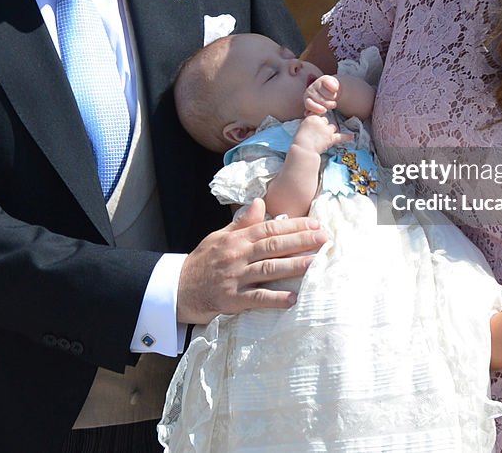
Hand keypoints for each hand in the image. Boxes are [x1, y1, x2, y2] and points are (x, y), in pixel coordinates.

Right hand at [176, 198, 328, 323]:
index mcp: (237, 238)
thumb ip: (242, 222)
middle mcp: (237, 255)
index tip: (315, 224)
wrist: (177, 288)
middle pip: (273, 245)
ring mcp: (235, 277)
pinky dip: (276, 299)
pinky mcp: (232, 299)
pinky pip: (257, 298)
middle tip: (324, 238)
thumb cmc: (202, 262)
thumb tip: (261, 203)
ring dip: (294, 266)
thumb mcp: (219, 236)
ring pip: (269, 269)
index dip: (294, 226)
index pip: (269, 228)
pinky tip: (294, 298)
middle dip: (301, 241)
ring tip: (316, 263)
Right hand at [292, 112, 352, 154]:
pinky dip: (347, 137)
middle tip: (317, 134)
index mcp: (312, 118)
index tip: (314, 126)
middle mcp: (321, 122)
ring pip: (332, 127)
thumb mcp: (301, 128)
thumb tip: (313, 127)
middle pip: (326, 120)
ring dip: (330, 131)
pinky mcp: (331, 138)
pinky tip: (352, 136)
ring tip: (324, 137)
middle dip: (323, 126)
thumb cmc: (299, 141)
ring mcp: (327, 130)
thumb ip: (309, 125)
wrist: (303, 149)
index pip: (318, 115)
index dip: (316, 121)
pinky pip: (341, 136)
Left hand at [304, 74, 339, 115]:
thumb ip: (314, 111)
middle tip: (332, 104)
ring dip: (333, 97)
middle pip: (320, 101)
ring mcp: (316, 83)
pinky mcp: (324, 78)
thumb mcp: (320, 108)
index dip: (316, 108)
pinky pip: (332, 86)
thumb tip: (306, 113)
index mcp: (307, 99)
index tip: (324, 110)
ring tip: (333, 97)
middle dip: (328, 104)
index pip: (309, 104)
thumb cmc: (325, 101)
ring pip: (328, 95)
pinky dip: (335, 89)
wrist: (332, 89)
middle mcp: (309, 90)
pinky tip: (335, 90)